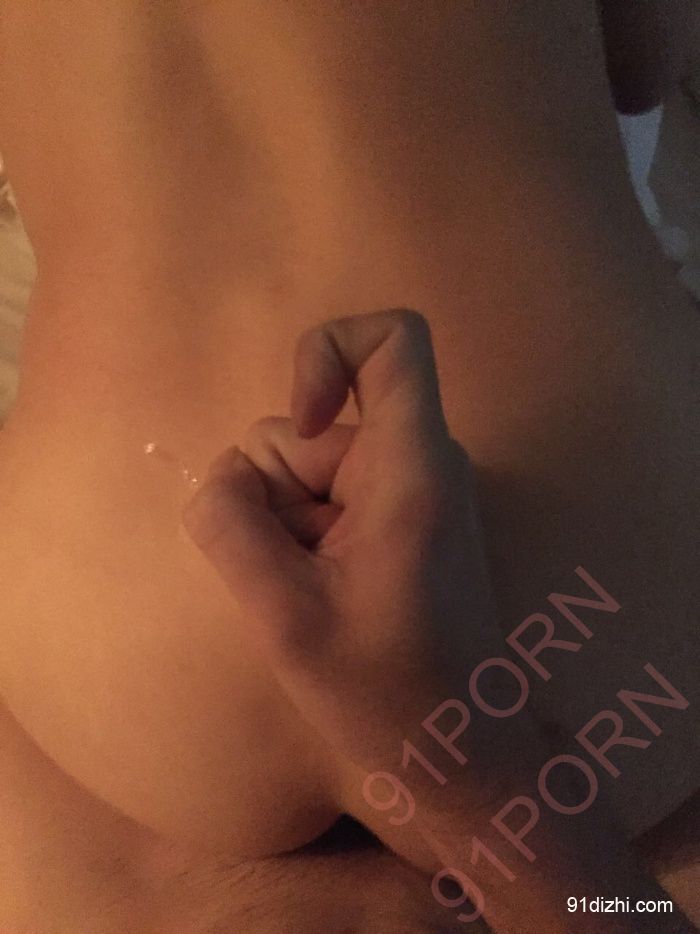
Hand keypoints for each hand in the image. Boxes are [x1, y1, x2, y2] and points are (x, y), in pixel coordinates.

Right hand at [182, 309, 498, 778]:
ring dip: (284, 526)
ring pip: (302, 469)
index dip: (327, 351)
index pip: (393, 339)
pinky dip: (300, 539)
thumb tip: (222, 479)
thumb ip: (230, 525)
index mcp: (412, 466)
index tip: (302, 418)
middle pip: (308, 428)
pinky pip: (319, 499)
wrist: (452, 745)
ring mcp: (404, 489)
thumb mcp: (284, 613)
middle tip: (294, 576)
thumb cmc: (385, 688)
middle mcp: (416, 461)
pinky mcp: (392, 517)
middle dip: (274, 495)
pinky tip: (319, 595)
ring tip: (311, 593)